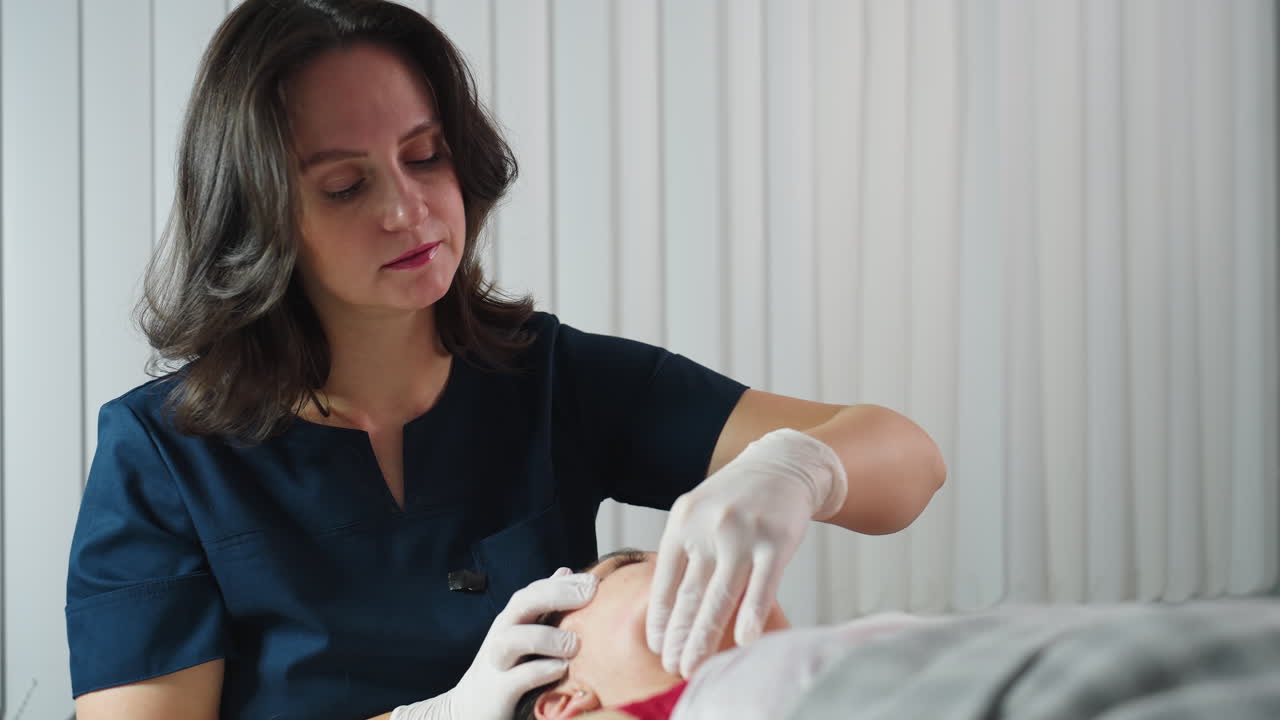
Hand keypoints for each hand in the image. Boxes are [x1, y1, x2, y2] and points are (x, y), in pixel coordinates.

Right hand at [390, 568, 597, 719]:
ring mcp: (497, 661)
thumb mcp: (524, 630)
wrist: (470, 707)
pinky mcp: (497, 690)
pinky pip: (516, 677)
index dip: (564, 582)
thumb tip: (565, 571)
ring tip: (574, 644)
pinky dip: (539, 671)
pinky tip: (561, 669)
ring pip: (513, 638)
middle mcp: (503, 633)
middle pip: (523, 602)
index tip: (595, 581)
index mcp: (513, 619)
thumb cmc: (507, 667)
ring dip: (545, 637)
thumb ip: (544, 604)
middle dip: (556, 594)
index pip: (536, 589)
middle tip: (590, 595)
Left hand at [645, 428, 846, 677]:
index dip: (661, 619)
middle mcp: (708, 528)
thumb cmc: (738, 499)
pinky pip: (762, 585)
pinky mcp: (776, 540)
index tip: (658, 648)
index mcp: (682, 522)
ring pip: (720, 595)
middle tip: (673, 668)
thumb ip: (686, 552)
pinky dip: (752, 614)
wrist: (784, 463)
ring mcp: (742, 534)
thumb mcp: (700, 514)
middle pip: (690, 595)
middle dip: (680, 637)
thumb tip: (671, 608)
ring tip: (695, 666)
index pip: (665, 582)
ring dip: (705, 637)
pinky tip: (745, 639)